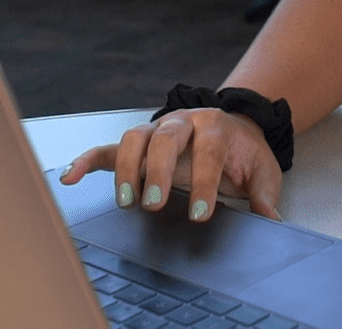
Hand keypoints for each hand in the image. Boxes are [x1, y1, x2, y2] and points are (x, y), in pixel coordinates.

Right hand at [59, 108, 281, 222]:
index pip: (209, 150)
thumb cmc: (244, 151)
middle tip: (154, 204)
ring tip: (126, 201)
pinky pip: (108, 148)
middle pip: (166, 137)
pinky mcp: (139, 143)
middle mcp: (184, 122)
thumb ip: (264, 193)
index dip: (204, 181)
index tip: (200, 212)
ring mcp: (158, 130)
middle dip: (158, 170)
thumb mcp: (262, 169)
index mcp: (216, 126)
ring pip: (135, 137)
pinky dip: (88, 160)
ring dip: (127, 168)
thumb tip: (270, 218)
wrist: (235, 127)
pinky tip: (72, 176)